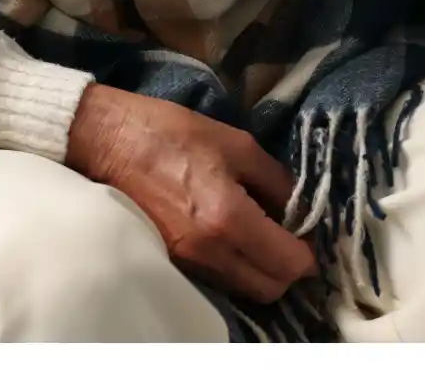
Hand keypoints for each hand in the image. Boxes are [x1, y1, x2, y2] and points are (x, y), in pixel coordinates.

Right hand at [64, 83, 316, 303]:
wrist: (111, 143)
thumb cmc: (174, 134)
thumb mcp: (239, 145)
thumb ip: (276, 180)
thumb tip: (301, 205)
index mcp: (228, 218)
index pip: (286, 263)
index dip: (309, 252)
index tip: (313, 232)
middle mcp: (209, 252)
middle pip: (268, 289)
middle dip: (290, 268)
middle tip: (295, 236)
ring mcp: (187, 263)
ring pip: (243, 289)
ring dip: (264, 271)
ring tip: (269, 234)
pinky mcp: (172, 261)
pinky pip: (218, 280)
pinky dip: (237, 268)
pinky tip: (240, 237)